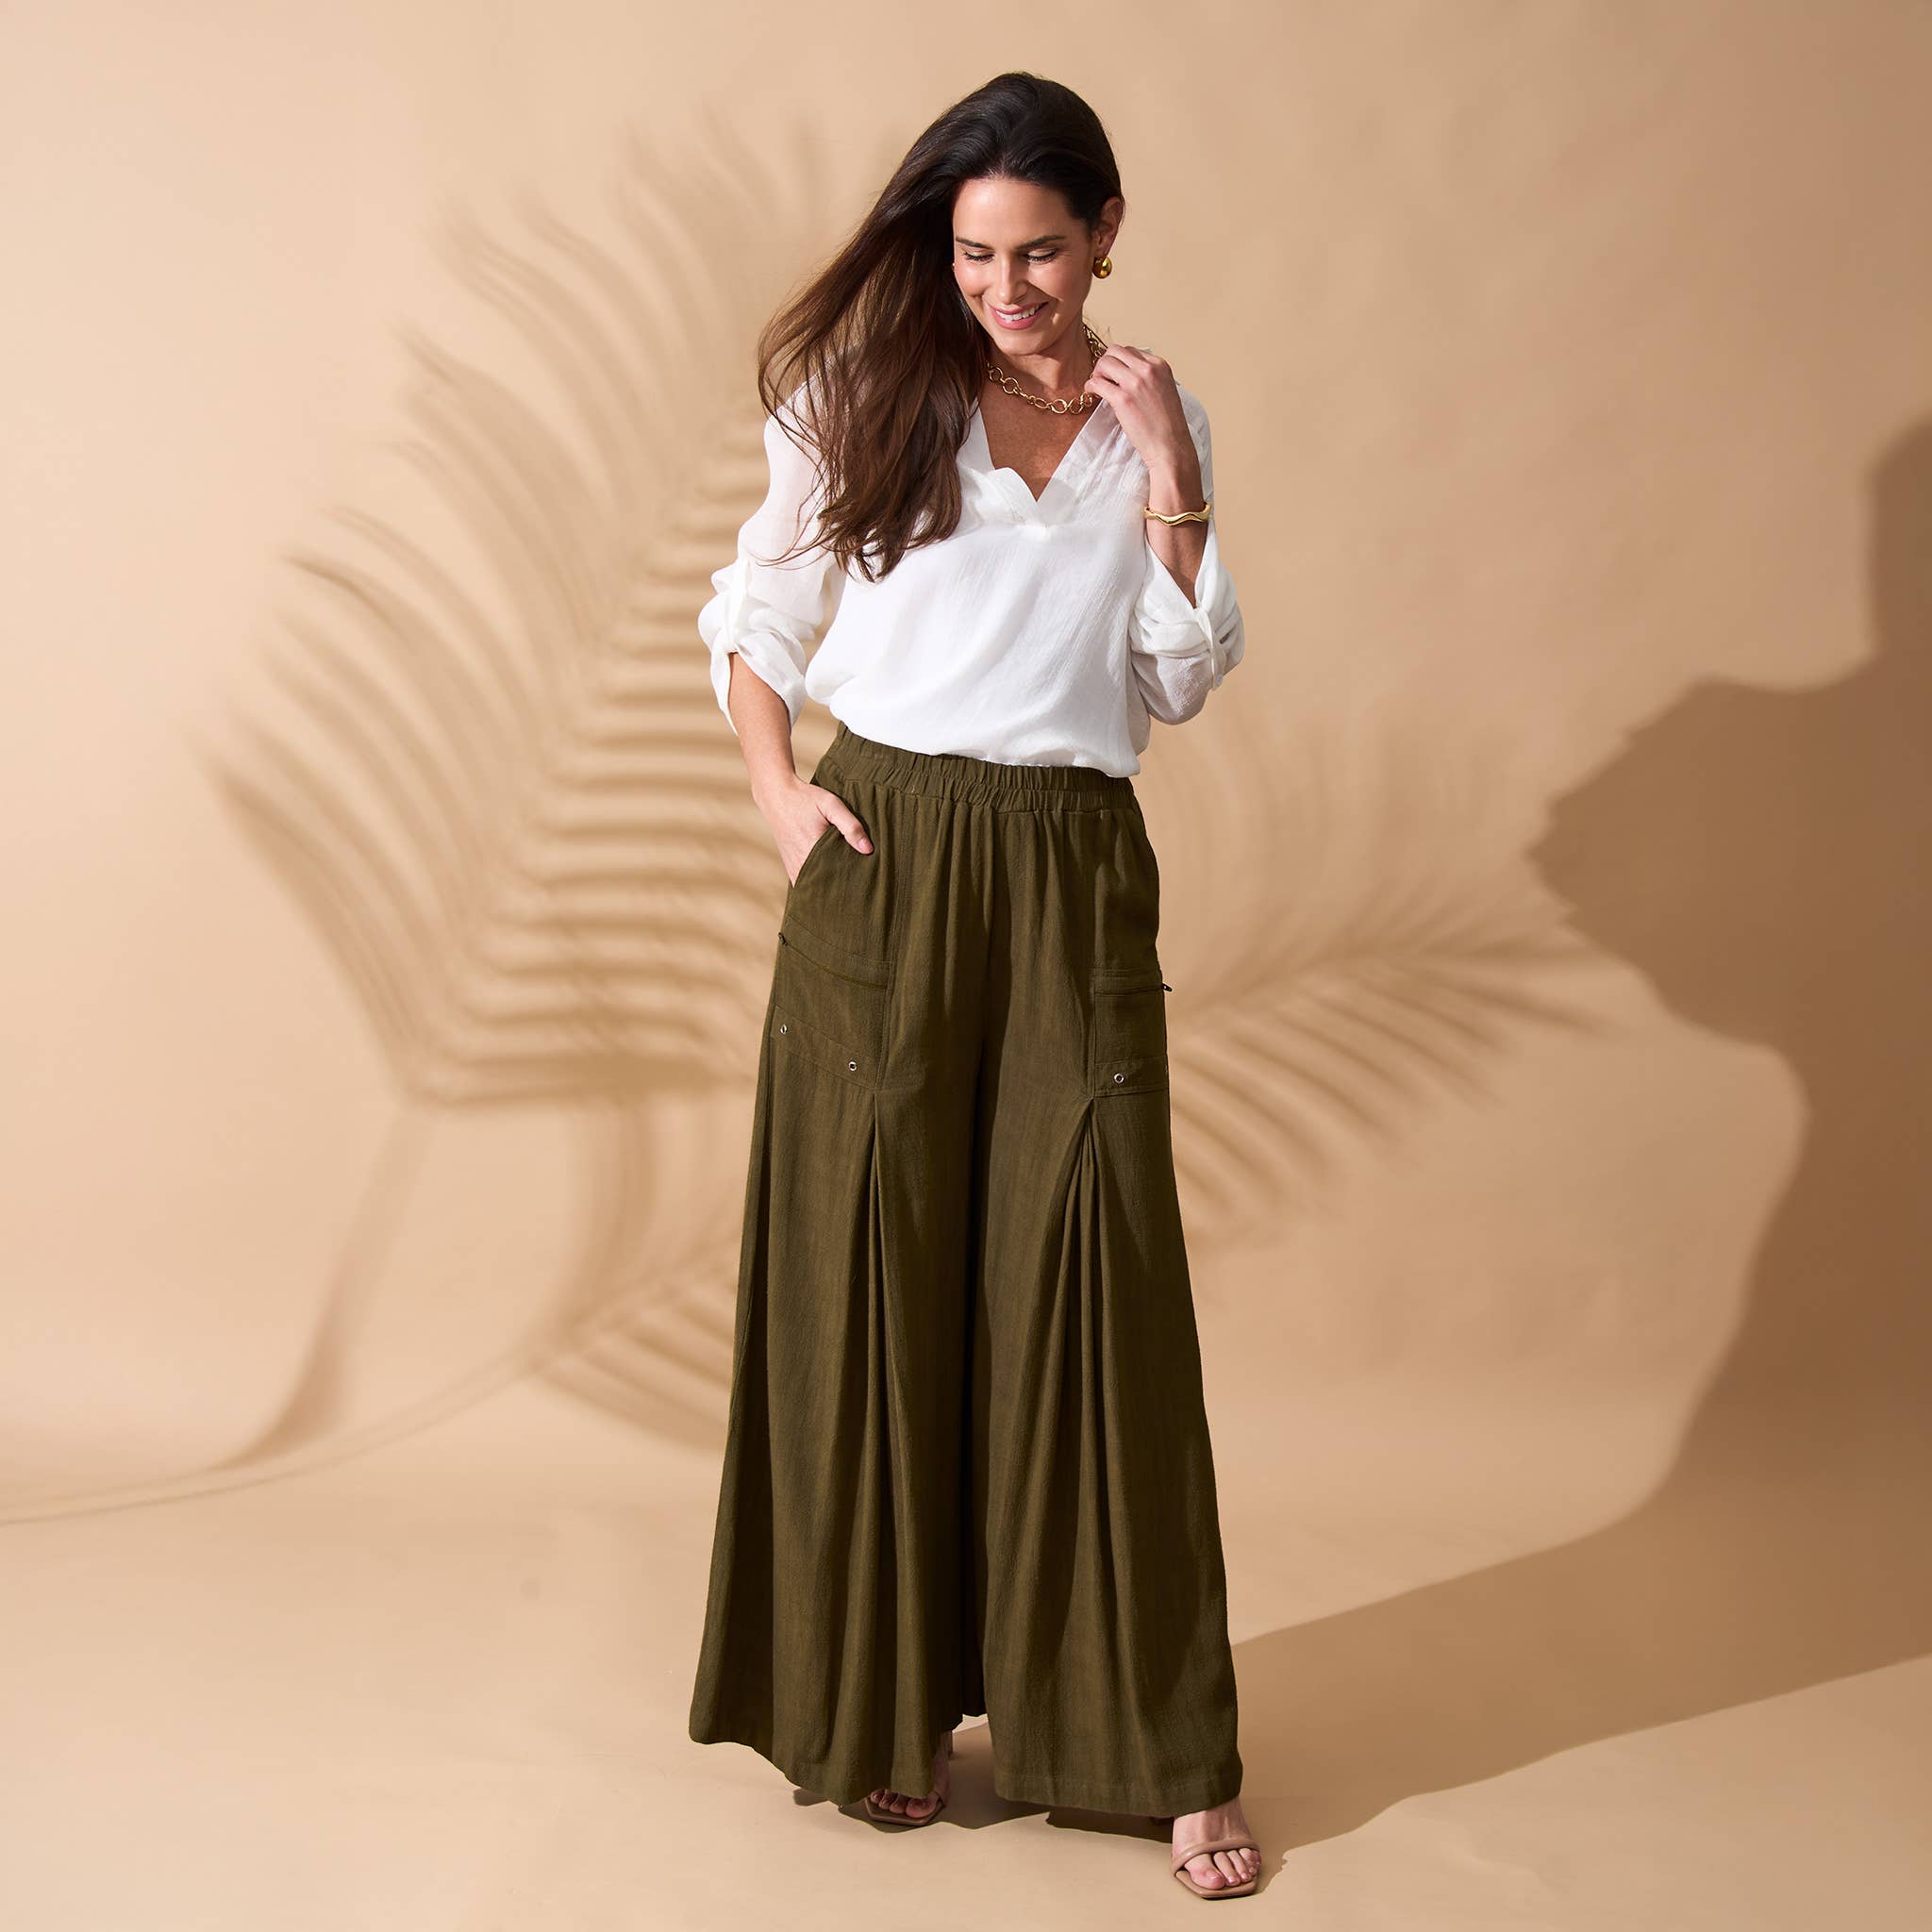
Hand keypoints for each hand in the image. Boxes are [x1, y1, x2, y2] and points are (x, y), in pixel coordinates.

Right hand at [761, 774, 872, 884]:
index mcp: (812, 850)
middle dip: (842, 887)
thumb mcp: (831, 805)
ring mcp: (794, 867)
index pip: (837, 877)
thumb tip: (868, 849)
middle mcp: (801, 863)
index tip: (864, 881)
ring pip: (814, 887)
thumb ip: (850, 826)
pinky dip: (817, 884)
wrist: (776, 795)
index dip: (851, 881)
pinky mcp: (790, 866)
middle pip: (826, 886)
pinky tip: (830, 882)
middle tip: (859, 887)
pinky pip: (805, 883)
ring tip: (846, 886)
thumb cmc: (805, 798)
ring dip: (829, 888)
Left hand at [1079, 342, 1199, 495]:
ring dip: (1096, 373)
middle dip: (1105, 363)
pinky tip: (1092, 393)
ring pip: (1104, 362)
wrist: (1171, 446)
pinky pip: (1097, 383)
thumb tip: (1126, 373)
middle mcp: (1148, 370)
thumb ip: (1149, 378)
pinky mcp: (1123, 399)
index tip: (1115, 375)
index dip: (1119, 362)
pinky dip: (1090, 386)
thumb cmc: (1168, 424)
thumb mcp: (1164, 390)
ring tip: (1098, 387)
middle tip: (1102, 378)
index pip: (1131, 351)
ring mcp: (1135, 383)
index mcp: (1160, 365)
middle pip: (1115, 351)